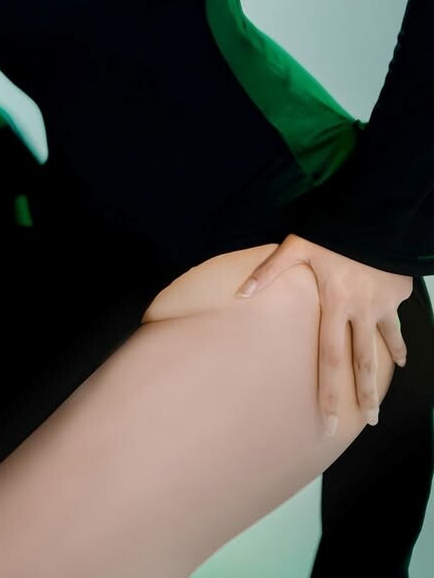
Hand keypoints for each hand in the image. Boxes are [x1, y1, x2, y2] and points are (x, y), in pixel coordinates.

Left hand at [235, 232, 411, 432]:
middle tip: (367, 423)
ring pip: (382, 348)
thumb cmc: (332, 231)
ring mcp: (381, 306)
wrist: (377, 217)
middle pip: (361, 363)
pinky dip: (398, 342)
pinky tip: (400, 359)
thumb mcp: (297, 246)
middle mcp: (360, 311)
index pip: (329, 358)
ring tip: (379, 403)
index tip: (326, 421)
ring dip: (382, 376)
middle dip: (364, 396)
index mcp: (334, 303)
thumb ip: (268, 271)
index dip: (328, 392)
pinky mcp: (396, 297)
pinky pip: (395, 324)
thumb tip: (240, 294)